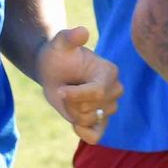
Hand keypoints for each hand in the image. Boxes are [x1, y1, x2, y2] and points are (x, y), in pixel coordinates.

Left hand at [36, 26, 122, 143]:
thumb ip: (69, 37)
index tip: (60, 90)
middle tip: (65, 89)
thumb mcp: (60, 43)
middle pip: (92, 109)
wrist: (53, 69)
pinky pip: (96, 136)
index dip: (75, 95)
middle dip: (72, 102)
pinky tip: (73, 122)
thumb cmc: (58, 55)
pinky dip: (84, 133)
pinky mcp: (101, 121)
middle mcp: (115, 90)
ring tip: (69, 98)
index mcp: (109, 72)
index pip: (96, 92)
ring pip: (90, 120)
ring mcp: (109, 106)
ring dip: (72, 113)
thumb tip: (82, 31)